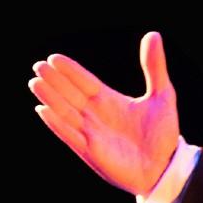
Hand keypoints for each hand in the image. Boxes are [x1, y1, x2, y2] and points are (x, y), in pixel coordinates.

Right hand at [28, 30, 179, 197]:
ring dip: (51, 98)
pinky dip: (57, 124)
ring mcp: (92, 134)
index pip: (85, 82)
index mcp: (109, 102)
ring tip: (35, 82)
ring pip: (66, 112)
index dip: (71, 71)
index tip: (54, 58)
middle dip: (55, 81)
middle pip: (71, 95)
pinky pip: (70, 136)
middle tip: (39, 66)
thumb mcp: (163, 96)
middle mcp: (96, 116)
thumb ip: (155, 67)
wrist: (167, 167)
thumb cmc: (163, 135)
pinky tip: (44, 110)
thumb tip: (153, 34)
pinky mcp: (91, 152)